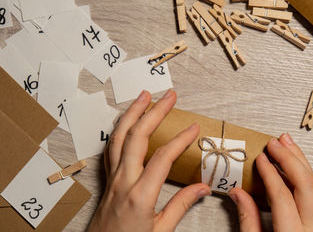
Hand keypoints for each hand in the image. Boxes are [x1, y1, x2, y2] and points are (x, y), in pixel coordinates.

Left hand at [88, 90, 210, 231]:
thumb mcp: (161, 231)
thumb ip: (181, 206)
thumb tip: (202, 188)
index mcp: (139, 195)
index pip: (162, 158)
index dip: (180, 140)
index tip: (194, 128)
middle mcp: (123, 180)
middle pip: (137, 137)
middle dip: (154, 112)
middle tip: (169, 96)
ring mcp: (112, 177)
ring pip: (119, 137)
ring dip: (132, 113)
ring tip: (143, 96)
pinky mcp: (107, 178)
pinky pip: (111, 147)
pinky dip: (120, 128)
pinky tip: (127, 120)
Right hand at [228, 134, 312, 231]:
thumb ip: (248, 219)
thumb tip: (238, 193)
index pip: (282, 195)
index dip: (269, 173)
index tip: (260, 159)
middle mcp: (312, 228)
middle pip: (305, 184)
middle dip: (289, 159)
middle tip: (275, 143)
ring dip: (298, 161)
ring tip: (286, 144)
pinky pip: (312, 191)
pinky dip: (301, 173)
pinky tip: (292, 164)